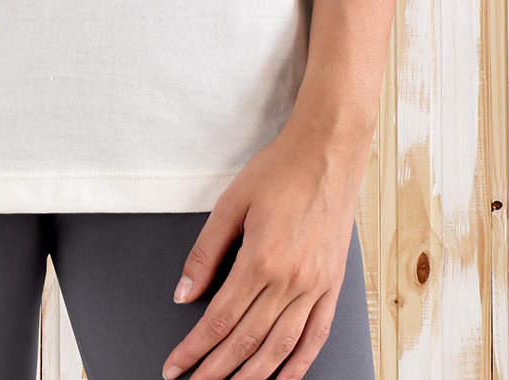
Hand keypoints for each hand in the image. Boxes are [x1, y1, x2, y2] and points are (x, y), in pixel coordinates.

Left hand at [160, 119, 366, 379]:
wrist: (328, 151)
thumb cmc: (281, 170)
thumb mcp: (231, 203)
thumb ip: (205, 252)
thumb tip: (184, 293)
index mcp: (260, 260)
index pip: (219, 321)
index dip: (194, 349)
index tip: (175, 366)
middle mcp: (290, 281)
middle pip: (246, 342)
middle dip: (216, 371)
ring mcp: (315, 287)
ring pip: (280, 349)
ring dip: (253, 377)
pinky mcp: (333, 286)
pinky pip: (315, 337)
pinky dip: (298, 365)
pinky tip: (283, 379)